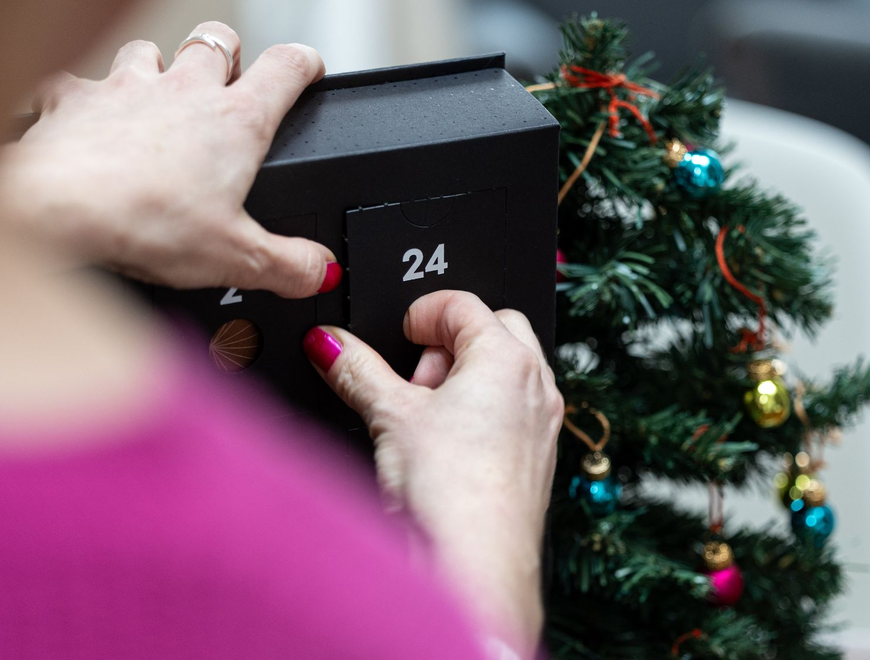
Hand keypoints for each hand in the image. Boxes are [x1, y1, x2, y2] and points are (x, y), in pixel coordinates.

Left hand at [0, 22, 339, 296]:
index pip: (287, 68)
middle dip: (229, 54)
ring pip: (149, 50)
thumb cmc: (143, 222)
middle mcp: (182, 90)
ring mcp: (124, 87)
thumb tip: (321, 271)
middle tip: (230, 81)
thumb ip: (289, 265)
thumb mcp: (234, 259)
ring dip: (157, 68)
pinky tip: (79, 120)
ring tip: (157, 98)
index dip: (306, 64)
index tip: (309, 71)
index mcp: (234, 122)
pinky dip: (80, 97)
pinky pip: (75, 82)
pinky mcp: (71, 99)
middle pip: (217, 40)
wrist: (52, 210)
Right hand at [302, 291, 563, 654]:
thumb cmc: (450, 492)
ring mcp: (541, 422)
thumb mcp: (389, 416)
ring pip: (506, 370)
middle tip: (412, 379)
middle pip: (494, 329)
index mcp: (506, 357)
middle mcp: (535, 383)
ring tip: (423, 415)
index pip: (463, 303)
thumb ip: (356, 369)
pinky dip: (480, 411)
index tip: (398, 333)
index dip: (422, 312)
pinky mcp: (536, 457)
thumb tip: (328, 343)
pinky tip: (444, 446)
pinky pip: (512, 410)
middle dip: (448, 343)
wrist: (477, 566)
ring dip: (464, 377)